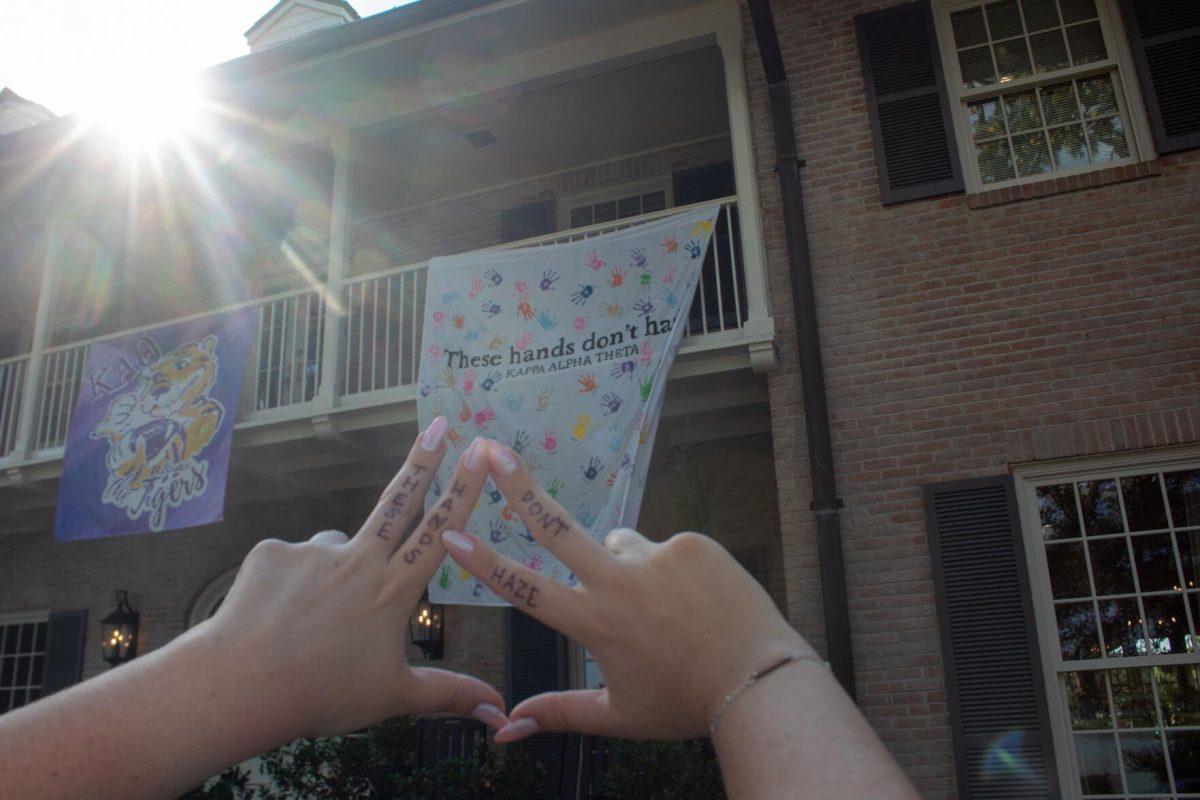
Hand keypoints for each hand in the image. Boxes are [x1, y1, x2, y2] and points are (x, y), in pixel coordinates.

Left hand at [195, 421, 508, 740]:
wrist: (241, 686)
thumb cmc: (321, 693)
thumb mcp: (394, 697)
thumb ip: (449, 695)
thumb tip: (501, 714)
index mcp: (392, 591)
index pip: (441, 532)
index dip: (465, 490)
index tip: (483, 453)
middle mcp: (358, 561)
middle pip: (399, 500)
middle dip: (424, 459)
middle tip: (439, 424)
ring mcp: (314, 551)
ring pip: (335, 548)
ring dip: (333, 570)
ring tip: (310, 622)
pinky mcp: (273, 551)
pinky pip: (289, 561)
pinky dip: (288, 584)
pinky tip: (275, 616)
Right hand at [439, 441, 808, 741]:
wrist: (760, 680)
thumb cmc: (684, 703)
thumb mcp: (618, 714)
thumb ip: (558, 712)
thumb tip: (502, 732)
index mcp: (596, 622)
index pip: (527, 588)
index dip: (483, 562)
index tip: (450, 533)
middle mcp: (620, 581)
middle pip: (557, 526)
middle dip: (518, 485)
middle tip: (490, 449)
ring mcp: (658, 557)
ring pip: (622, 545)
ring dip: (624, 565)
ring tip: (662, 609)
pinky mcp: (691, 543)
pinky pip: (664, 548)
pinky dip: (668, 568)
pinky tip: (693, 600)